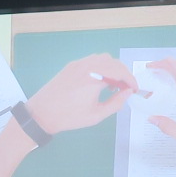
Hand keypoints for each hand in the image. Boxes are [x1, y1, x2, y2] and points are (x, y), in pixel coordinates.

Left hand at [23, 54, 141, 136]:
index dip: (131, 80)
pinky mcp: (70, 66)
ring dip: (112, 68)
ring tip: (112, 86)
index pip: (120, 72)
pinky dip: (100, 67)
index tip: (135, 89)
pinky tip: (98, 81)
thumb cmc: (69, 117)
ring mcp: (77, 64)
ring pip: (102, 58)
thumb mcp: (96, 115)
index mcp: (94, 78)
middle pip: (113, 62)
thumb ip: (116, 103)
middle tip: (126, 88)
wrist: (41, 113)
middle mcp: (87, 66)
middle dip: (123, 73)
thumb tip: (128, 92)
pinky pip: (91, 60)